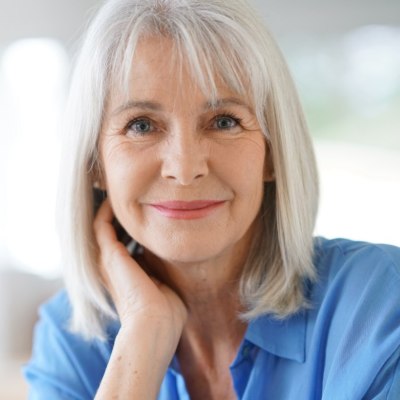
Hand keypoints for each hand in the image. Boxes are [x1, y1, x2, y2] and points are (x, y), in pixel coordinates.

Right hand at [93, 199, 186, 349]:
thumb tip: (174, 251)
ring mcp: (108, 260)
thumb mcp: (164, 281)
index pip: (122, 241)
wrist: (155, 326)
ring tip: (122, 191)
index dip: (128, 224)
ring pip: (100, 225)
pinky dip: (107, 210)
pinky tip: (118, 198)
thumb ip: (163, 266)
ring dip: (110, 208)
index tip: (143, 207)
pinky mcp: (109, 255)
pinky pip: (100, 224)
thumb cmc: (166, 311)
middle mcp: (112, 265)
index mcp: (124, 272)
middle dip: (119, 213)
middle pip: (109, 231)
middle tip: (131, 194)